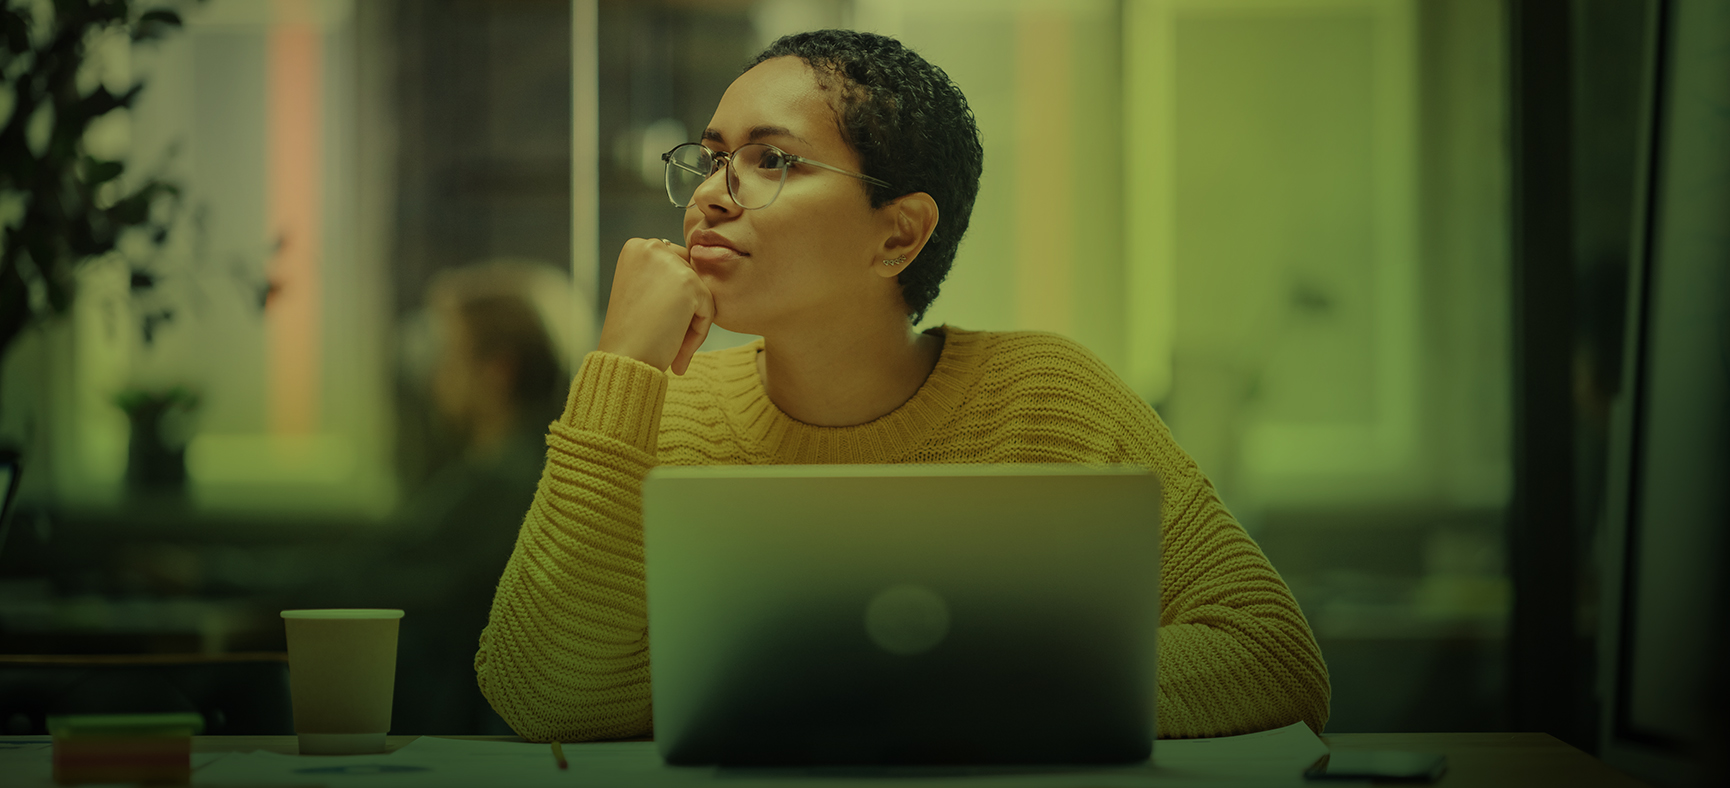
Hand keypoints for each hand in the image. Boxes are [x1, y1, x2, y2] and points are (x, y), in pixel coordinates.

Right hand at [597, 238, 714, 375]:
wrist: (624, 359)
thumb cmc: (632, 333)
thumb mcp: (641, 290)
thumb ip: (664, 276)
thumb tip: (696, 271)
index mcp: (636, 247)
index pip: (675, 264)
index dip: (672, 297)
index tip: (659, 322)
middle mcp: (651, 246)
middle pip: (690, 275)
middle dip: (684, 309)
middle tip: (667, 338)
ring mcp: (669, 262)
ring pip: (700, 291)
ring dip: (692, 321)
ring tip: (673, 347)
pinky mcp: (688, 282)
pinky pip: (708, 306)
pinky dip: (699, 331)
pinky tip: (677, 348)